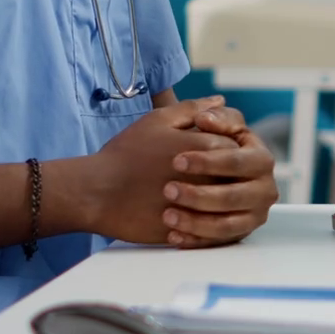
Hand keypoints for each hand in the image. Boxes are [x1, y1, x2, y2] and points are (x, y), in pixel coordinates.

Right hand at [68, 97, 240, 244]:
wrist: (96, 192)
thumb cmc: (125, 154)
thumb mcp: (157, 120)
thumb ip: (192, 108)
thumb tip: (219, 101)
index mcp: (203, 148)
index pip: (238, 150)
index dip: (229, 151)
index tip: (214, 154)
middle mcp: (206, 178)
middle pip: (238, 178)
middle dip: (228, 177)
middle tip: (208, 176)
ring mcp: (198, 207)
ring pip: (229, 208)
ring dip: (220, 202)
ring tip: (200, 196)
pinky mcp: (187, 230)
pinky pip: (213, 232)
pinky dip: (210, 226)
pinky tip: (196, 217)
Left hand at [157, 105, 276, 248]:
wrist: (176, 179)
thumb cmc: (185, 149)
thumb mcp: (192, 124)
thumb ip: (202, 112)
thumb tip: (210, 109)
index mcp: (258, 157)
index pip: (239, 160)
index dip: (210, 160)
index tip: (177, 160)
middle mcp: (263, 186)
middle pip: (236, 194)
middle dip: (201, 194)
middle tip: (169, 190)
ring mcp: (253, 212)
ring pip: (228, 223)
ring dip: (197, 220)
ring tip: (168, 215)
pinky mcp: (239, 233)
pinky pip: (220, 242)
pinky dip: (197, 239)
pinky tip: (173, 234)